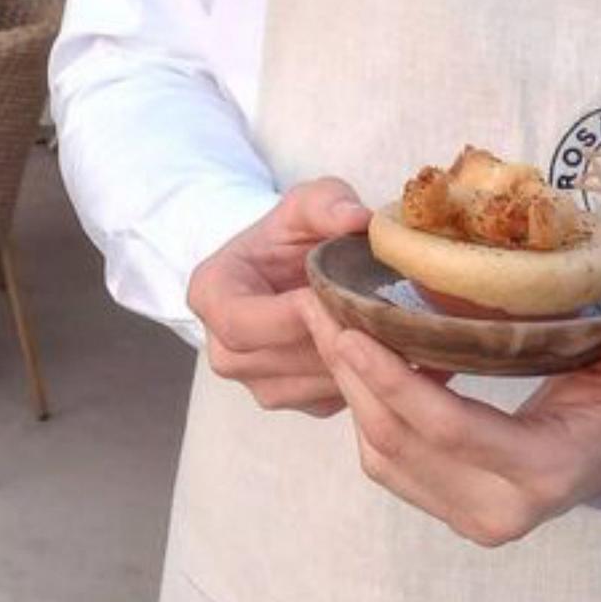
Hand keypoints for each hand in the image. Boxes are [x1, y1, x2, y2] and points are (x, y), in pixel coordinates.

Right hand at [188, 179, 369, 416]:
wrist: (290, 263)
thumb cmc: (293, 231)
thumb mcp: (308, 202)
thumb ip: (328, 203)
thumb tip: (358, 219)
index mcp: (212, 295)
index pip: (242, 323)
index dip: (291, 315)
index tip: (335, 295)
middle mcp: (224, 349)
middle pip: (274, 361)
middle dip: (328, 338)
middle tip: (379, 315)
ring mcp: (256, 380)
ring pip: (304, 385)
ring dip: (348, 361)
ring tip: (389, 329)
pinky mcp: (292, 397)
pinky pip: (325, 399)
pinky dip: (357, 377)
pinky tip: (386, 349)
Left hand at [302, 310, 600, 545]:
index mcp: (540, 474)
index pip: (448, 428)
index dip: (395, 380)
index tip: (352, 329)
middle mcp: (495, 510)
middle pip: (400, 444)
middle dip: (353, 377)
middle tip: (320, 311)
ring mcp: (467, 516)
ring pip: (383, 457)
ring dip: (350, 394)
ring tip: (328, 327)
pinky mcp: (448, 508)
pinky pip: (388, 465)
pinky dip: (366, 413)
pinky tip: (359, 361)